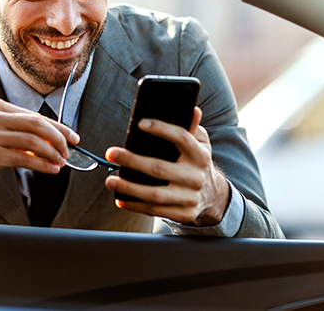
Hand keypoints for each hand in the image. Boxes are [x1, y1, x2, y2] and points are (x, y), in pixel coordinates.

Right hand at [0, 98, 79, 200]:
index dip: (58, 127)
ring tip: (60, 162)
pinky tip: (50, 169)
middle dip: (58, 139)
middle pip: (36, 124)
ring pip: (31, 142)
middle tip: (69, 151)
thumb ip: (23, 132)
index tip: (73, 137)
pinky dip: (41, 165)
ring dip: (51, 154)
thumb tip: (57, 140)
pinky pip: (22, 159)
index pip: (35, 115)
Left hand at [104, 107, 230, 225]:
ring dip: (129, 187)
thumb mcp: (201, 144)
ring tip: (110, 180)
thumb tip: (192, 110)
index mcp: (200, 155)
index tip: (140, 124)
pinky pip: (155, 210)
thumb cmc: (198, 163)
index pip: (181, 138)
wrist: (213, 195)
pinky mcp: (184, 214)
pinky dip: (136, 205)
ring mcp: (190, 197)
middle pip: (160, 168)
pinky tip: (121, 198)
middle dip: (132, 160)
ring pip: (155, 194)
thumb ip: (192, 127)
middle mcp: (196, 177)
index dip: (161, 130)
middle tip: (112, 153)